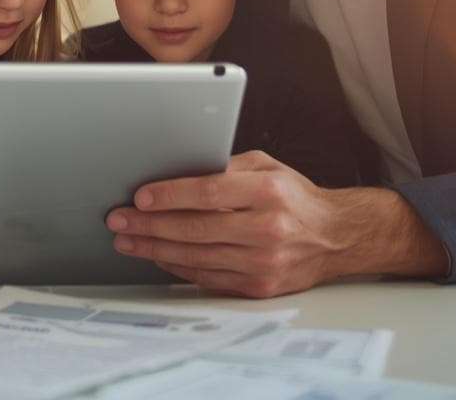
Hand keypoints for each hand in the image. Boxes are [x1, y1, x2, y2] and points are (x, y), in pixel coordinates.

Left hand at [105, 151, 339, 296]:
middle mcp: (267, 229)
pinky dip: (178, 267)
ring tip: (128, 240)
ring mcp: (263, 263)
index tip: (140, 197)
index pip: (208, 192)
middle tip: (119, 221)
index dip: (170, 196)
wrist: (336, 237)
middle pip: (196, 229)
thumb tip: (178, 171)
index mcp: (269, 192)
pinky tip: (158, 257)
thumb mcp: (267, 167)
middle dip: (149, 225)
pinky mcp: (259, 287)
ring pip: (196, 257)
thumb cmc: (295, 198)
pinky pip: (208, 278)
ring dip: (155, 249)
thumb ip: (226, 167)